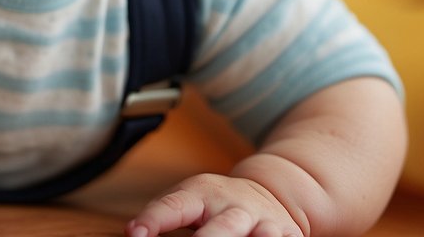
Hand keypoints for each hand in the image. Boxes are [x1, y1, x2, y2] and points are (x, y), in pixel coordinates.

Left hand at [126, 173, 303, 236]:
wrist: (270, 191)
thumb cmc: (216, 205)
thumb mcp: (189, 201)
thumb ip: (164, 216)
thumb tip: (133, 233)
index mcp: (202, 194)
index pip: (174, 205)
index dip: (154, 219)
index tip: (135, 233)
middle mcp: (234, 207)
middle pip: (222, 226)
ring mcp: (264, 221)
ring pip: (264, 236)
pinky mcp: (289, 234)